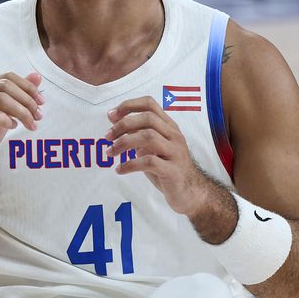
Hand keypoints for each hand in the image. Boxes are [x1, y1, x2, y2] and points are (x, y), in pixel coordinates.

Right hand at [0, 72, 43, 176]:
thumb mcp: (3, 115)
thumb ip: (18, 96)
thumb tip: (37, 76)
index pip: (7, 77)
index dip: (27, 87)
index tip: (41, 102)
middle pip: (5, 86)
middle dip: (27, 100)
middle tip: (39, 116)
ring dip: (21, 112)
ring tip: (30, 124)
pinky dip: (4, 120)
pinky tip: (12, 127)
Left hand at [105, 97, 213, 215]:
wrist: (190, 193)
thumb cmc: (167, 168)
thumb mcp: (152, 148)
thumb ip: (137, 133)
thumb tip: (114, 119)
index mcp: (169, 127)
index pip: (150, 104)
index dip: (129, 106)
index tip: (111, 115)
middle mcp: (174, 136)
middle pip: (147, 118)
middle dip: (123, 125)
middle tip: (107, 136)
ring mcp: (175, 152)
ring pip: (148, 137)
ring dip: (124, 143)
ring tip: (110, 152)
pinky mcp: (172, 171)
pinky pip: (149, 162)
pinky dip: (130, 164)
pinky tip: (120, 170)